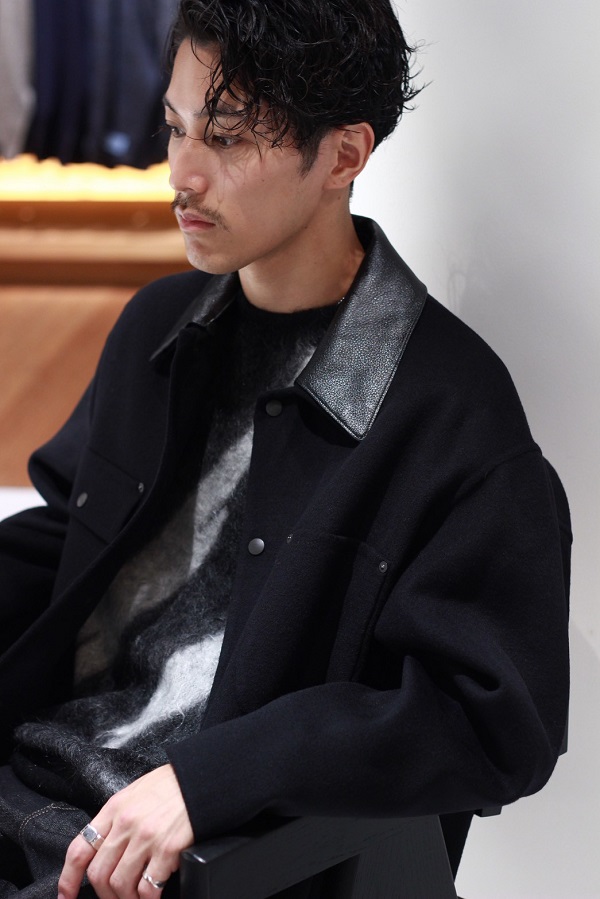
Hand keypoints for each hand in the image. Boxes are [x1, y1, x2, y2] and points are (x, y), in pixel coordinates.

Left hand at [58, 764, 193, 898]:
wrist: (202, 777)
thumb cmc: (172, 785)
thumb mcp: (135, 793)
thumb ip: (118, 818)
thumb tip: (106, 849)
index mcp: (114, 808)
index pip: (79, 849)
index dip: (68, 879)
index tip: (66, 896)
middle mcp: (125, 823)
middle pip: (98, 874)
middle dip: (104, 896)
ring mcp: (146, 837)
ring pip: (120, 885)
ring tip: (137, 898)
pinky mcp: (167, 848)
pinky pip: (148, 887)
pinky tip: (153, 896)